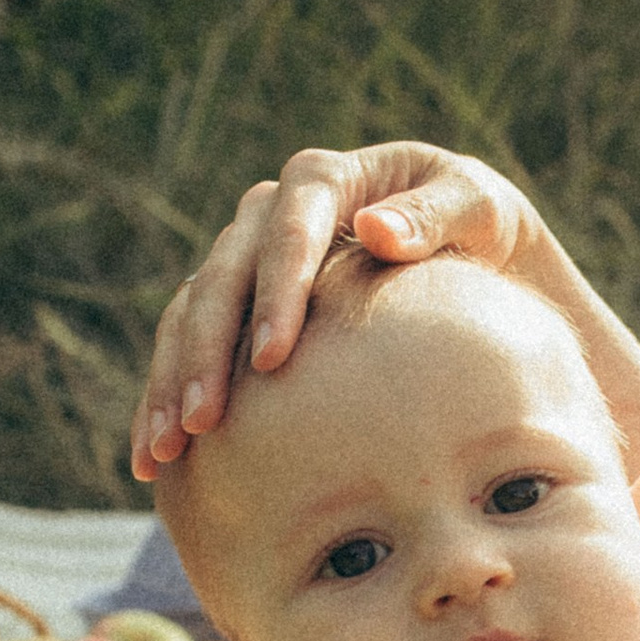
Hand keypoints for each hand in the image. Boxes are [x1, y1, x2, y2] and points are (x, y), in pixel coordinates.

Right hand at [132, 142, 546, 471]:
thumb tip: (374, 231)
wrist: (476, 254)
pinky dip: (166, 399)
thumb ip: (436, 215)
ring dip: (171, 382)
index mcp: (327, 179)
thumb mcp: (480, 208)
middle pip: (222, 275)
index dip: (275, 291)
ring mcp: (247, 260)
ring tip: (163, 451)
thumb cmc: (484, 227)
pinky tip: (155, 461)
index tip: (272, 360)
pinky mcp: (237, 307)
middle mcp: (271, 213)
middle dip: (206, 351)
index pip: (289, 226)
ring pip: (190, 313)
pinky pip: (187, 347)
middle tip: (203, 422)